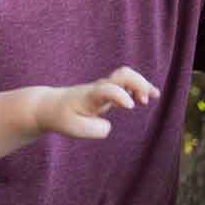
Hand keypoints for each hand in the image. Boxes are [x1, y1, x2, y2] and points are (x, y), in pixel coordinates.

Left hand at [39, 66, 158, 139]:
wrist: (50, 106)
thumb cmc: (61, 117)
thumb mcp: (74, 129)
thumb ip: (95, 129)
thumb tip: (109, 126)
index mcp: (89, 96)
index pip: (107, 90)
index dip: (120, 96)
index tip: (130, 107)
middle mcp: (99, 88)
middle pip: (122, 75)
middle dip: (138, 83)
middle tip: (144, 100)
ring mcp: (104, 88)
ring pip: (126, 76)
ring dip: (142, 84)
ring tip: (154, 96)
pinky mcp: (107, 91)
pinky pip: (126, 84)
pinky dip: (139, 88)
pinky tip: (147, 98)